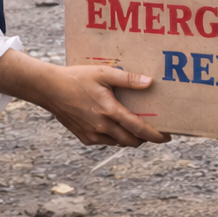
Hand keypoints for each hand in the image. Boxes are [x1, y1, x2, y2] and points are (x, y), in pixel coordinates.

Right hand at [32, 64, 169, 146]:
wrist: (49, 89)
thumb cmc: (77, 78)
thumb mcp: (104, 73)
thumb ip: (128, 79)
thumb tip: (149, 82)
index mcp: (109, 112)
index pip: (138, 129)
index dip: (155, 136)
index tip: (168, 137)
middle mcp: (101, 127)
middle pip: (131, 141)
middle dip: (144, 139)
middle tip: (153, 130)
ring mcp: (91, 134)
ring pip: (118, 143)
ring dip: (129, 138)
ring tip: (135, 125)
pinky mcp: (83, 137)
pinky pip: (105, 142)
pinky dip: (113, 136)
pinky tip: (114, 124)